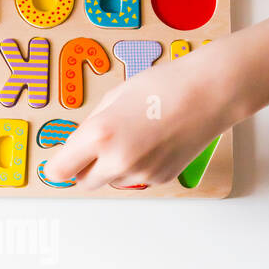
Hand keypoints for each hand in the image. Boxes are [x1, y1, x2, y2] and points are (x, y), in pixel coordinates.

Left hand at [44, 42, 236, 189]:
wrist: (209, 93)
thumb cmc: (164, 86)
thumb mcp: (114, 97)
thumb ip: (92, 125)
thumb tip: (79, 146)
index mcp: (98, 135)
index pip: (59, 171)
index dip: (59, 166)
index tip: (61, 161)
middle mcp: (117, 160)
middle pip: (83, 182)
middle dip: (85, 167)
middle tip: (96, 147)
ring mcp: (140, 174)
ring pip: (111, 181)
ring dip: (112, 167)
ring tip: (134, 136)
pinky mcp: (159, 179)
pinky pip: (136, 179)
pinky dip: (137, 167)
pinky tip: (152, 141)